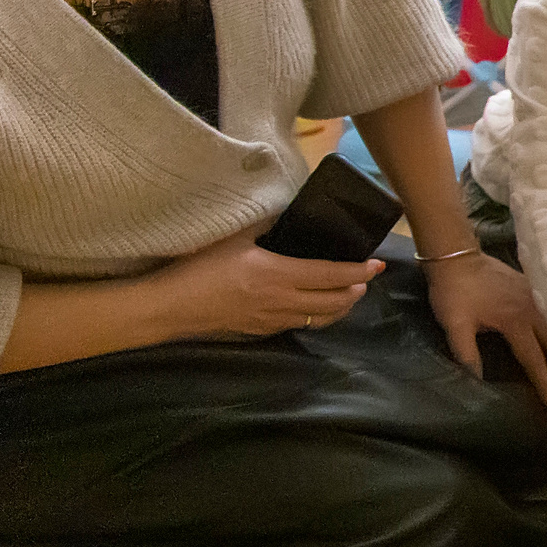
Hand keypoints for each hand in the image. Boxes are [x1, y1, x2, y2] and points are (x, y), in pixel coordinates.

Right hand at [149, 226, 382, 340]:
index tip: (376, 265)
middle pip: (333, 303)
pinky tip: (315, 308)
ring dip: (340, 308)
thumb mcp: (235, 238)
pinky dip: (316, 316)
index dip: (358, 272)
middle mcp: (281, 302)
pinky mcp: (259, 331)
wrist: (170, 307)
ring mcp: (271, 321)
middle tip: (366, 279)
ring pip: (319, 319)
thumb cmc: (199, 268)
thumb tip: (287, 215)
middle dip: (356, 291)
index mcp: (279, 275)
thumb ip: (265, 227)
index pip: (331, 276)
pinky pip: (298, 325)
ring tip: (350, 294)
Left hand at [422, 249, 546, 403]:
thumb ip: (467, 354)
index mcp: (515, 322)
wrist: (456, 255)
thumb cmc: (455, 292)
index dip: (543, 382)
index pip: (533, 358)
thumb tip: (478, 382)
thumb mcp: (455, 325)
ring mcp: (535, 296)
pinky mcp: (533, 287)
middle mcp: (532, 310)